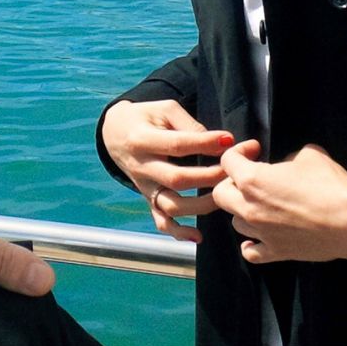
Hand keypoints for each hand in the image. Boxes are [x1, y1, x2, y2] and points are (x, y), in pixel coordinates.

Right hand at [100, 99, 232, 242]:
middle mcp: (142, 167)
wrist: (114, 133)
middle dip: (209, 177)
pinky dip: (179, 232)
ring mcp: (145, 187)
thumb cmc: (145, 118)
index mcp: (142, 140)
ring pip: (171, 205)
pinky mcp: (148, 199)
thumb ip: (189, 124)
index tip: (229, 140)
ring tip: (223, 196)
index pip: (177, 145)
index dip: (205, 143)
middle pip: (177, 179)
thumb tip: (218, 143)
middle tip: (231, 171)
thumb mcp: (163, 109)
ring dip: (200, 205)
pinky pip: (161, 221)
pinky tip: (198, 236)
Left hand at [210, 141, 346, 263]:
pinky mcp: (276, 252)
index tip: (256, 150)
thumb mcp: (309, 155)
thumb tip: (285, 167)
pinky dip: (251, 244)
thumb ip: (288, 158)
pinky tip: (259, 236)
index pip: (228, 161)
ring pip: (235, 221)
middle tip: (252, 178)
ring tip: (261, 205)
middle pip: (221, 194)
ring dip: (243, 211)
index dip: (240, 151)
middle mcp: (249, 207)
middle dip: (232, 182)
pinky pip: (251, 252)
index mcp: (252, 180)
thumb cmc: (330, 184)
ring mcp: (261, 233)